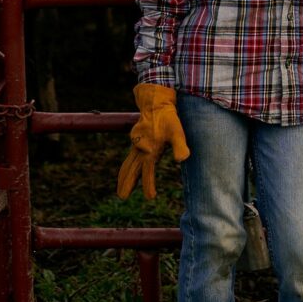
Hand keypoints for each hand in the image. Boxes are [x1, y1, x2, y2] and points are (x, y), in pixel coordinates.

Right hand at [116, 83, 189, 199]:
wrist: (156, 104)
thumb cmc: (169, 119)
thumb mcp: (177, 132)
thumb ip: (179, 146)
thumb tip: (182, 159)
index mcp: (149, 150)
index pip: (147, 172)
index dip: (149, 186)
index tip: (150, 197)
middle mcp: (140, 149)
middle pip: (131, 170)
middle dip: (127, 184)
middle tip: (122, 197)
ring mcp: (136, 145)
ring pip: (128, 164)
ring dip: (124, 177)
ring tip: (120, 190)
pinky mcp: (136, 141)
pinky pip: (129, 158)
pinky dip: (125, 167)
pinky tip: (126, 172)